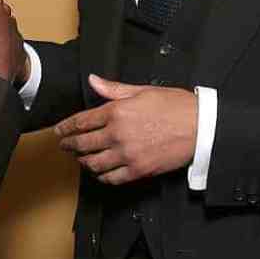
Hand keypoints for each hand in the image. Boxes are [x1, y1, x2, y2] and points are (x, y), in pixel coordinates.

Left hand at [54, 74, 197, 184]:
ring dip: (83, 161)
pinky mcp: (138, 170)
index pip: (81, 121)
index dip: (65, 128)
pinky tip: (100, 172)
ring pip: (94, 163)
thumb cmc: (175, 106)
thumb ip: (114, 89)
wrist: (201, 127)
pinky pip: (112, 178)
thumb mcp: (142, 91)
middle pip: (83, 143)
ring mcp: (127, 154)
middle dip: (69, 145)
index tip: (58, 131)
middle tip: (64, 146)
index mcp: (117, 111)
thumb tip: (93, 81)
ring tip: (81, 159)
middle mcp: (118, 134)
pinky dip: (102, 176)